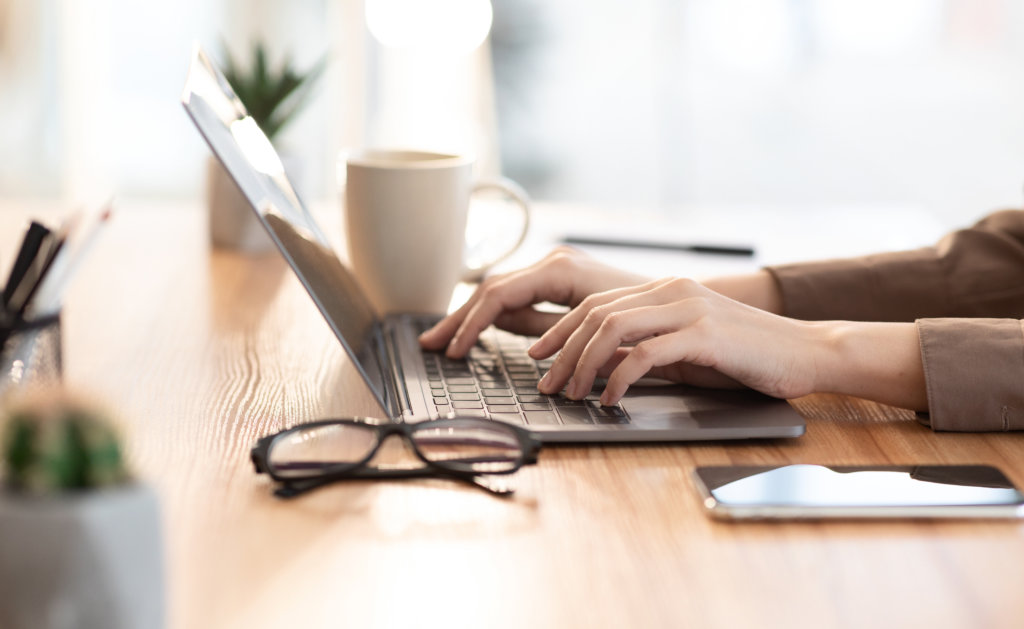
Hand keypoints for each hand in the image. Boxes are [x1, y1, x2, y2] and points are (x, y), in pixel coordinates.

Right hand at [418, 247, 649, 357]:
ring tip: (446, 340)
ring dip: (471, 316)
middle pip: (492, 289)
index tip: (454, 351)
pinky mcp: (561, 281)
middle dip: (460, 318)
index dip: (470, 324)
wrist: (680, 306)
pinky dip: (495, 314)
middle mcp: (554, 262)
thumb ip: (545, 328)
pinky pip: (518, 295)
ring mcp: (556, 269)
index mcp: (559, 270)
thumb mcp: (593, 328)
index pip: (498, 295)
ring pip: (501, 291)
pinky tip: (479, 331)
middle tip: (431, 344)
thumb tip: (505, 330)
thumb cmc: (646, 318)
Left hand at [529, 277, 824, 404]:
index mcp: (665, 289)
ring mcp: (688, 309)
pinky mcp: (704, 335)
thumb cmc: (748, 355)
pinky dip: (618, 378)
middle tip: (546, 384)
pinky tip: (610, 399)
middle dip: (562, 351)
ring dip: (583, 365)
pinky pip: (645, 355)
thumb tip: (599, 365)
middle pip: (595, 314)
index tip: (538, 355)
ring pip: (612, 330)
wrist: (807, 352)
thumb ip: (645, 349)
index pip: (596, 304)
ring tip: (572, 394)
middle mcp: (672, 291)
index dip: (560, 330)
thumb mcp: (687, 349)